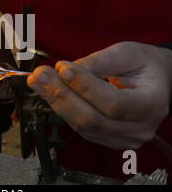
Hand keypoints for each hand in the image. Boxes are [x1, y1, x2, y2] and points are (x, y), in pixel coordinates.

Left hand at [27, 42, 171, 149]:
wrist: (155, 82)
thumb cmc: (144, 65)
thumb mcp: (126, 53)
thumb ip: (97, 62)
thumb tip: (65, 69)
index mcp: (151, 104)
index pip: (114, 103)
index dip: (85, 87)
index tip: (63, 68)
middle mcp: (139, 127)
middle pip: (92, 119)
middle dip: (61, 95)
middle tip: (40, 74)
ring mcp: (122, 137)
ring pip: (82, 125)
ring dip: (55, 101)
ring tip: (37, 81)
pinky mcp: (106, 138)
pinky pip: (79, 127)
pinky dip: (60, 108)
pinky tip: (47, 92)